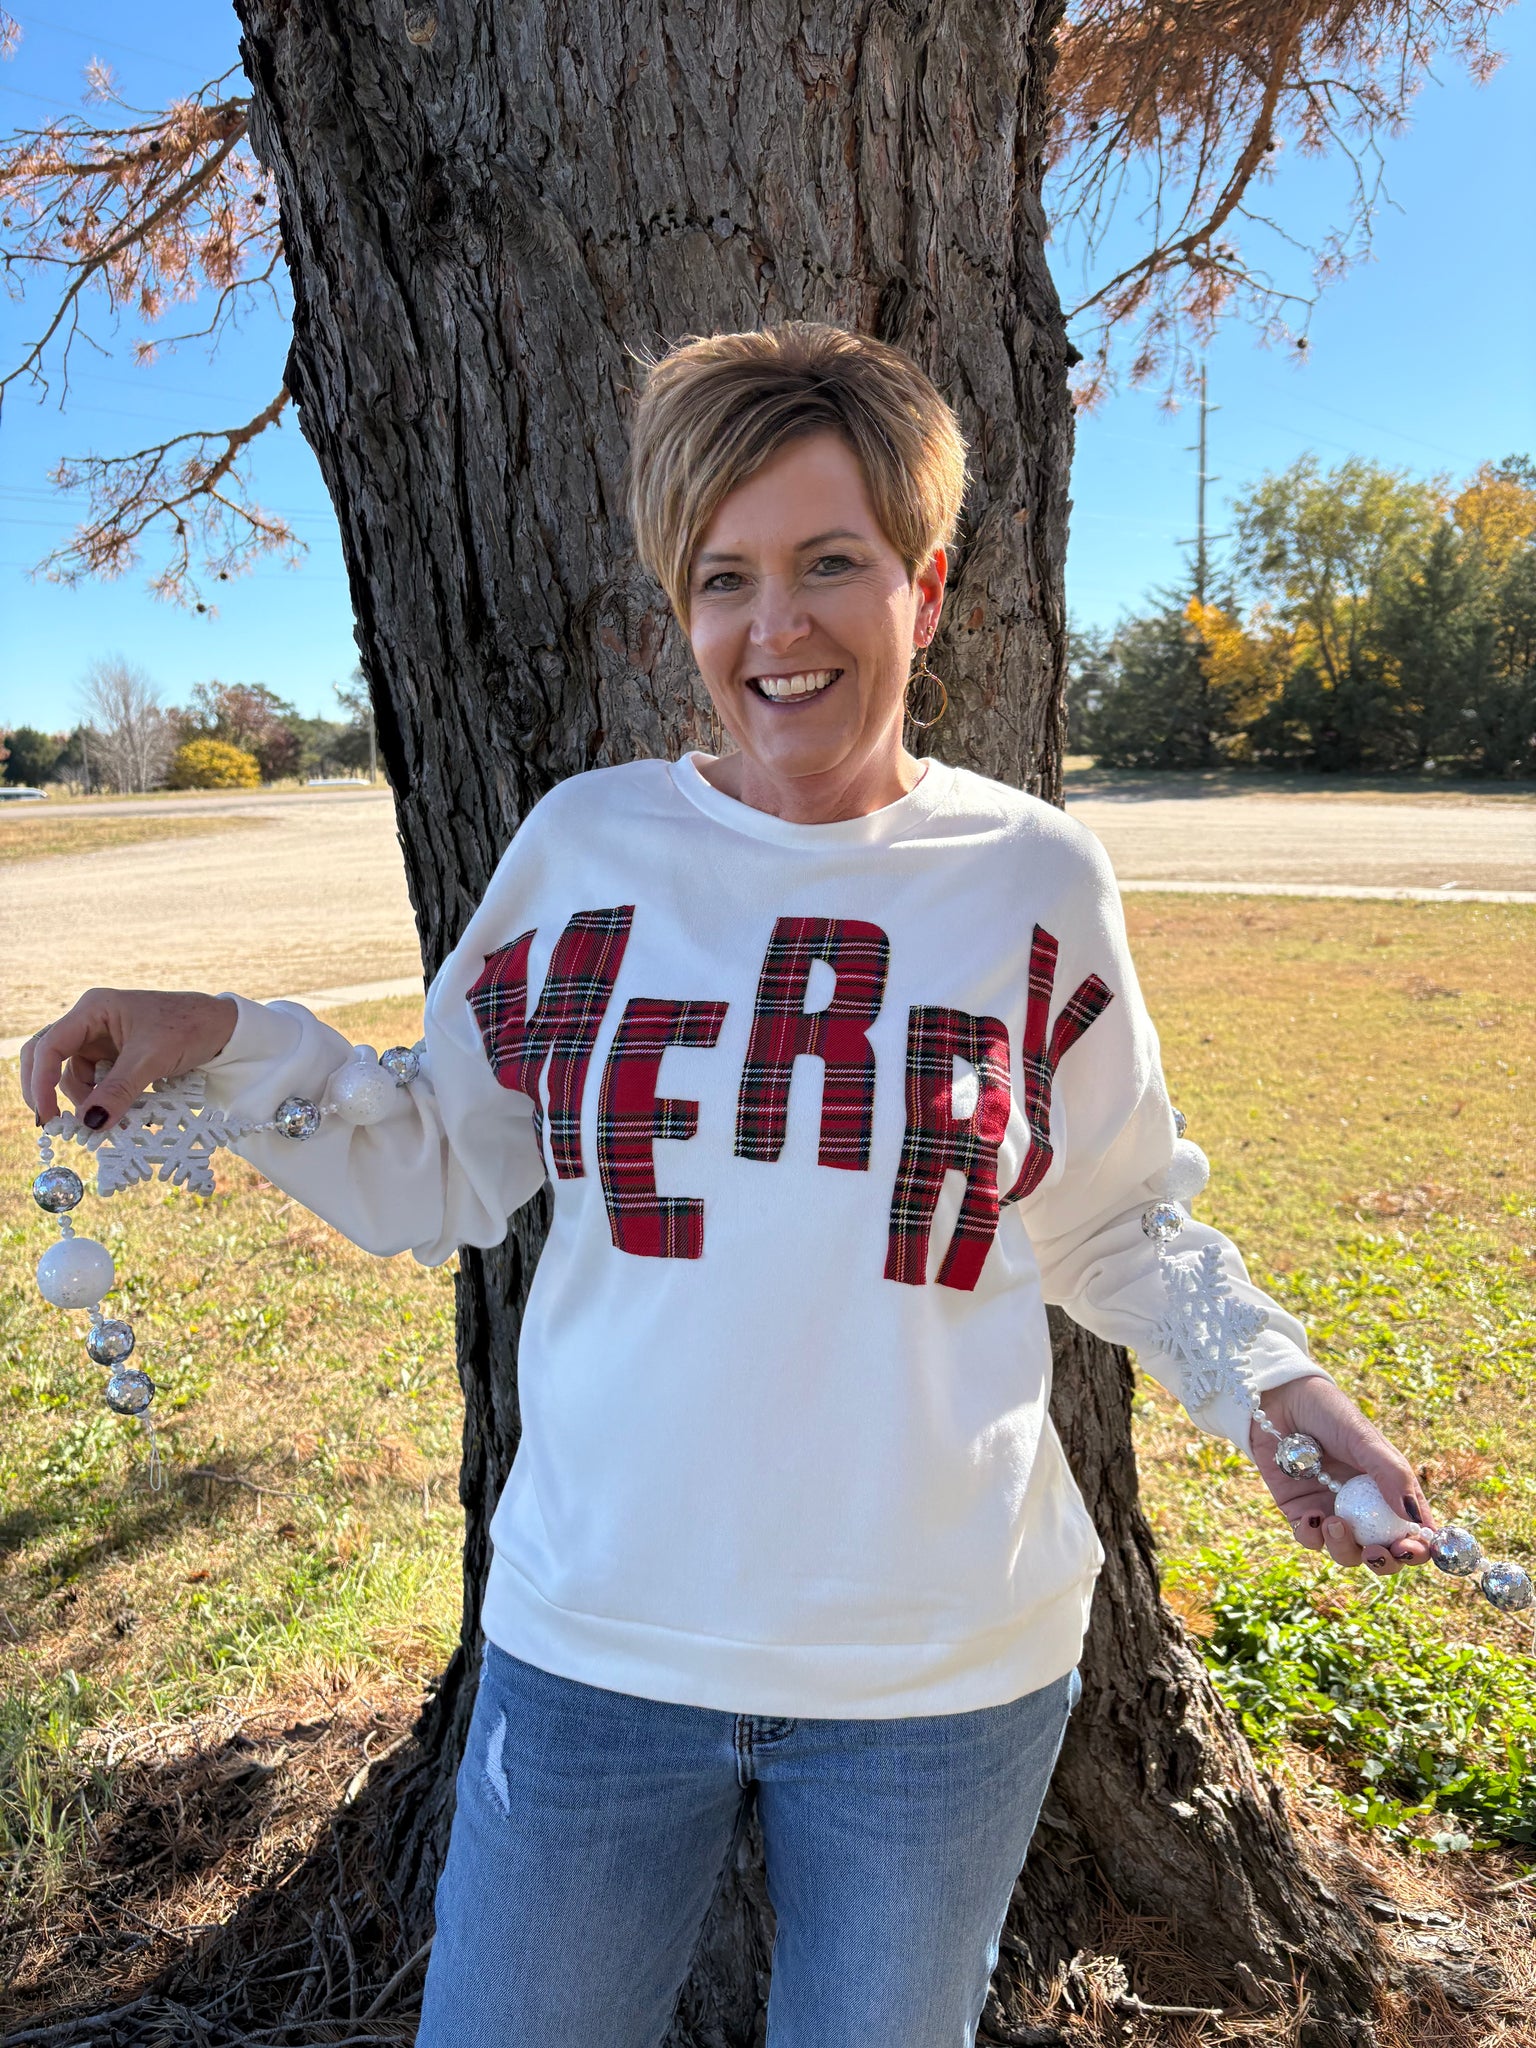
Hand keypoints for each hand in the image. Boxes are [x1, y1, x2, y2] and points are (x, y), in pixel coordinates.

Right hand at [20, 989, 238, 1128]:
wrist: (225, 1028)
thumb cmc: (190, 1027)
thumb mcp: (151, 1060)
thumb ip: (118, 1091)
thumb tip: (89, 1124)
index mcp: (94, 1009)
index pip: (49, 1045)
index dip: (40, 1081)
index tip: (47, 1114)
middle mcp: (92, 1022)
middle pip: (50, 1058)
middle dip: (49, 1090)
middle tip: (56, 1123)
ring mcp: (103, 1040)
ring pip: (75, 1076)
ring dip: (85, 1100)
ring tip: (108, 1119)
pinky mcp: (117, 1056)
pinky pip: (97, 1082)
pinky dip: (102, 1100)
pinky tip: (117, 1113)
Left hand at [1252, 1374, 1435, 1577]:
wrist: (1279, 1399)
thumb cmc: (1329, 1413)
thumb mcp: (1364, 1439)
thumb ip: (1391, 1475)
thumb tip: (1415, 1520)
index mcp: (1390, 1489)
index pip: (1414, 1530)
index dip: (1420, 1549)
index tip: (1413, 1551)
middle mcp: (1365, 1507)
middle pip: (1384, 1551)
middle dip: (1385, 1562)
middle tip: (1377, 1552)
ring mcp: (1333, 1512)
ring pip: (1347, 1552)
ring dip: (1346, 1550)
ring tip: (1335, 1524)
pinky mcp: (1300, 1512)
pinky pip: (1310, 1540)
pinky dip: (1312, 1538)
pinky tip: (1310, 1517)